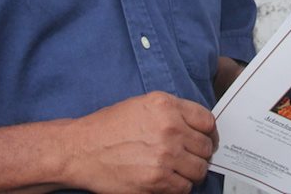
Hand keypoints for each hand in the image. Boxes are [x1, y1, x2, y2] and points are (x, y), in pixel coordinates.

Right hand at [66, 91, 218, 193]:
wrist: (80, 150)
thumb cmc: (107, 128)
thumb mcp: (142, 105)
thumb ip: (171, 112)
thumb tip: (195, 127)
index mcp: (166, 106)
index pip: (207, 121)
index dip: (209, 133)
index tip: (206, 139)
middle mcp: (169, 129)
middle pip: (205, 147)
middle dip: (200, 154)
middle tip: (189, 157)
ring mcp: (164, 156)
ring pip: (199, 170)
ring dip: (191, 172)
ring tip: (177, 170)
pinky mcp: (156, 181)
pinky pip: (184, 188)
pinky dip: (179, 186)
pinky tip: (166, 180)